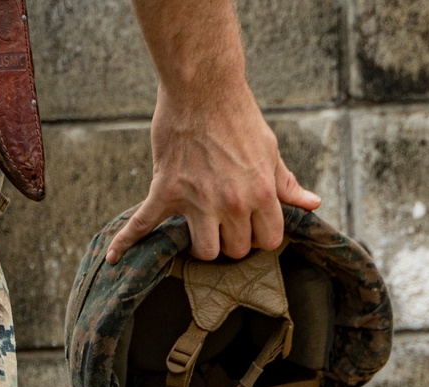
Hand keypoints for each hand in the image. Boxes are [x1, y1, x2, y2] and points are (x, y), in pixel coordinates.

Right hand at [107, 86, 319, 263]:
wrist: (203, 86)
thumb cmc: (239, 117)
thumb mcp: (270, 151)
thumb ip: (287, 184)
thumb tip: (313, 204)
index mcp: (260, 193)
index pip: (267, 241)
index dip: (261, 236)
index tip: (253, 227)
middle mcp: (231, 203)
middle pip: (234, 250)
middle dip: (232, 241)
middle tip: (227, 223)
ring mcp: (197, 200)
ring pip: (202, 251)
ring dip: (202, 244)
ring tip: (202, 229)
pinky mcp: (166, 191)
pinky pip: (143, 225)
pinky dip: (126, 242)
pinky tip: (115, 258)